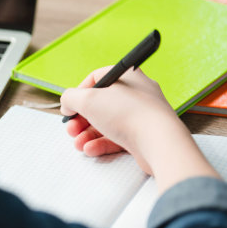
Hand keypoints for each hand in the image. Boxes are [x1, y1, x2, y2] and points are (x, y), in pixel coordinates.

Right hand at [60, 66, 218, 192]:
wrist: (159, 141)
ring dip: (87, 134)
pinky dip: (101, 144)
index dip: (79, 92)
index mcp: (127, 77)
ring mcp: (140, 115)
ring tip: (78, 144)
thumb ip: (70, 98)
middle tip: (71, 129)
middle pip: (100, 104)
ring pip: (107, 123)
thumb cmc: (127, 113)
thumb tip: (67, 103)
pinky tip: (90, 150)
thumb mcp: (87, 100)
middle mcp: (135, 94)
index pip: (97, 78)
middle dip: (81, 119)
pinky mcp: (142, 136)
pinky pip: (117, 138)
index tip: (70, 105)